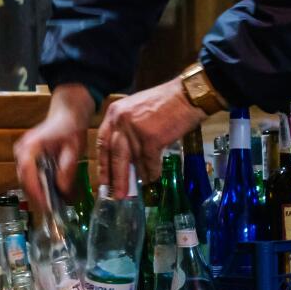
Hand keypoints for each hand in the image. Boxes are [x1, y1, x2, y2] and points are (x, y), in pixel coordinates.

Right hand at [14, 85, 94, 209]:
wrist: (67, 114)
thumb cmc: (70, 128)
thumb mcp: (73, 149)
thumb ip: (67, 170)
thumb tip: (62, 191)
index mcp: (29, 147)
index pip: (26, 173)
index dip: (34, 191)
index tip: (45, 205)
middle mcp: (21, 151)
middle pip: (24, 180)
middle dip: (38, 196)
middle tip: (52, 211)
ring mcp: (22, 155)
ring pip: (27, 180)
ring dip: (39, 193)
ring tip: (55, 205)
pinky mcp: (28, 159)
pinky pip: (32, 176)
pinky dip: (41, 186)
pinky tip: (53, 193)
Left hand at [95, 79, 204, 195]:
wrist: (188, 95)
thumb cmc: (167, 101)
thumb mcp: (138, 109)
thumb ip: (128, 128)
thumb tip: (129, 154)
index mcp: (115, 112)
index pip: (103, 142)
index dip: (103, 163)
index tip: (103, 179)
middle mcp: (121, 121)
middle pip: (114, 155)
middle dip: (114, 177)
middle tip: (115, 194)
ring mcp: (135, 130)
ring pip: (132, 160)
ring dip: (135, 177)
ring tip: (133, 192)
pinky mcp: (151, 139)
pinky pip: (149, 161)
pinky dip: (151, 172)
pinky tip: (153, 178)